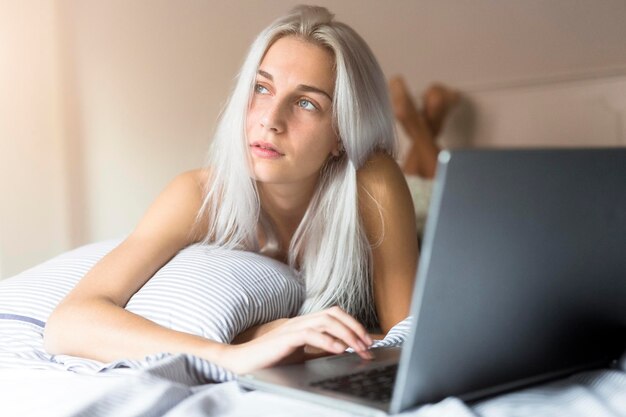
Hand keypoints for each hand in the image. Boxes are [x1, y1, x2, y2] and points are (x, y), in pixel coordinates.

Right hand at [220, 307, 373, 373]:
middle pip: (334, 313)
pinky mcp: (286, 338)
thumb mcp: (303, 354)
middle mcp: (301, 320)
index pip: (335, 314)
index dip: (353, 324)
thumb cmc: (272, 358)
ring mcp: (294, 327)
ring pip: (326, 321)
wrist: (245, 362)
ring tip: (358, 349)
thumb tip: (343, 351)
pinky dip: (328, 341)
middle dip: (355, 328)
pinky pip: (311, 335)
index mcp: (306, 322)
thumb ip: (321, 351)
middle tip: (368, 345)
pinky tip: (339, 350)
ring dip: (346, 334)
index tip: (367, 340)